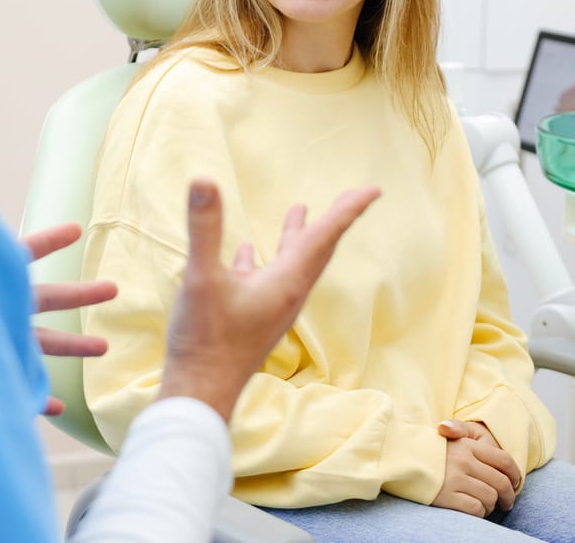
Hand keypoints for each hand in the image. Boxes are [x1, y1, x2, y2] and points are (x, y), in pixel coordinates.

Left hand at [22, 223, 117, 415]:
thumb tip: (30, 241)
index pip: (25, 254)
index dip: (50, 242)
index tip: (75, 230)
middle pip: (46, 299)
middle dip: (81, 294)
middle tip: (112, 289)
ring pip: (43, 343)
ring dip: (73, 346)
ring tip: (103, 348)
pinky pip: (21, 386)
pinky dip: (40, 397)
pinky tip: (59, 406)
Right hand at [157, 178, 379, 421]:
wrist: (200, 395)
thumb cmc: (205, 341)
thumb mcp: (201, 278)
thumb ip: (205, 228)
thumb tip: (202, 180)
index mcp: (287, 282)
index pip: (324, 236)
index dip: (348, 210)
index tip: (374, 190)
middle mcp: (288, 293)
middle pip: (318, 249)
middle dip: (334, 219)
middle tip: (352, 196)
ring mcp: (273, 307)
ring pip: (293, 264)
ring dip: (299, 236)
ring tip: (299, 212)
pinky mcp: (255, 318)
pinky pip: (268, 279)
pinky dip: (265, 259)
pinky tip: (246, 253)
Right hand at [432, 419, 521, 516]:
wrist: (400, 458)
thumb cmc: (429, 449)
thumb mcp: (448, 434)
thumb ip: (464, 433)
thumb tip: (464, 439)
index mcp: (467, 445)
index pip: (504, 460)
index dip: (515, 475)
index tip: (515, 484)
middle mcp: (463, 460)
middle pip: (500, 482)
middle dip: (508, 496)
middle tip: (506, 503)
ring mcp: (455, 479)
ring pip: (490, 497)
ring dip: (491, 505)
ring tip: (485, 505)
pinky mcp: (446, 496)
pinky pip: (476, 508)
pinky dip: (480, 512)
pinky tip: (474, 509)